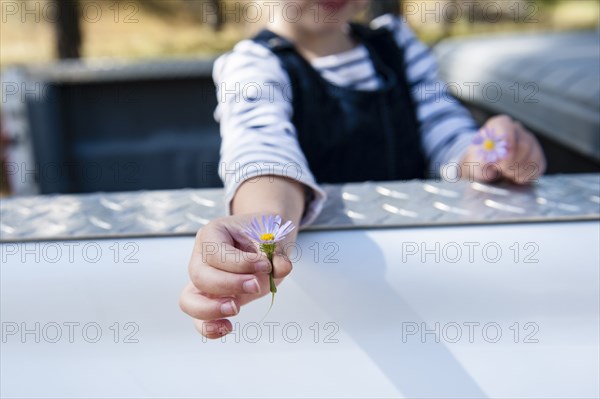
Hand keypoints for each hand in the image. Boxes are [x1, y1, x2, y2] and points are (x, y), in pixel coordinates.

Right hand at [179, 214, 293, 338]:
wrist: (265, 241)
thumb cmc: (264, 236)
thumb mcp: (273, 239)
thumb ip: (278, 254)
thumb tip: (282, 267)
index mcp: (212, 235)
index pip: (216, 253)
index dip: (241, 263)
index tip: (265, 265)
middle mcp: (201, 258)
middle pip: (200, 276)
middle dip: (228, 284)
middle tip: (255, 285)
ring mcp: (203, 281)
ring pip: (189, 300)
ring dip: (211, 309)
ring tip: (235, 308)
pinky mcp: (210, 300)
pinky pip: (199, 319)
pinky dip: (209, 327)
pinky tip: (229, 327)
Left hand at [460, 115, 546, 183]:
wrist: (487, 170)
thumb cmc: (480, 162)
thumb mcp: (475, 161)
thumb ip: (482, 160)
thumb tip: (496, 162)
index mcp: (499, 125)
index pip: (506, 126)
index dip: (506, 140)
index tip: (501, 156)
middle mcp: (517, 130)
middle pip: (523, 144)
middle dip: (511, 162)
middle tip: (501, 170)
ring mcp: (531, 142)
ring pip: (533, 156)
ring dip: (517, 170)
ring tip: (505, 172)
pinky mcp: (538, 157)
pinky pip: (538, 166)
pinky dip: (525, 175)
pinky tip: (514, 175)